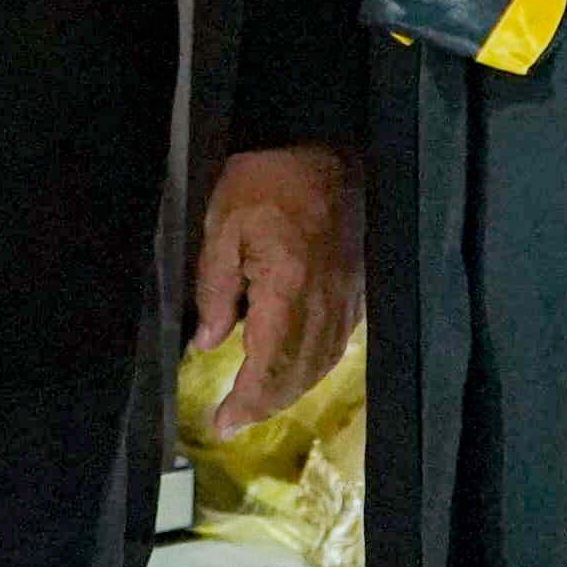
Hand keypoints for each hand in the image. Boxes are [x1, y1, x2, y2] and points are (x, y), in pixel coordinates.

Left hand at [191, 144, 361, 433]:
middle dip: (267, 404)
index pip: (269, 364)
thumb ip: (215, 289)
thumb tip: (209, 345)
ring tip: (259, 402)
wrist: (323, 142)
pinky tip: (296, 367)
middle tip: (235, 421)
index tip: (223, 424)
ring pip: (323, 362)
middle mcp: (325, 302)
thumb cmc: (265, 179)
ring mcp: (348, 296)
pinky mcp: (358, 286)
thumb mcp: (222, 226)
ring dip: (291, 390)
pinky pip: (340, 341)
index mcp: (288, 288)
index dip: (247, 402)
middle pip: (300, 373)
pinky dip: (315, 365)